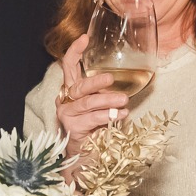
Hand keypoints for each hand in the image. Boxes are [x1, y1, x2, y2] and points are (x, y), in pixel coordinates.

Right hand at [56, 34, 127, 157]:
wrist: (86, 157)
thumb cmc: (96, 128)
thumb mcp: (102, 106)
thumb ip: (108, 94)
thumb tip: (128, 83)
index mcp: (73, 90)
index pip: (69, 66)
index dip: (75, 51)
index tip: (85, 38)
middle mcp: (66, 100)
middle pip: (79, 85)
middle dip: (96, 81)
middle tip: (111, 79)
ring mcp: (67, 114)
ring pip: (87, 103)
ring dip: (107, 101)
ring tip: (124, 101)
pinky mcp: (72, 128)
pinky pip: (91, 119)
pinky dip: (107, 116)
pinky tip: (120, 115)